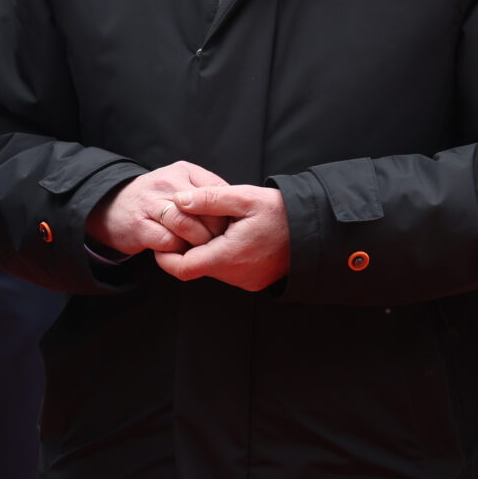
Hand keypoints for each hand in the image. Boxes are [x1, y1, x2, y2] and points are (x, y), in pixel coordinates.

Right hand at [87, 162, 227, 257]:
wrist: (110, 207)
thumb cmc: (155, 200)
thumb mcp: (180, 185)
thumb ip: (206, 192)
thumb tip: (236, 210)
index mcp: (183, 171)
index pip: (217, 190)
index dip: (227, 213)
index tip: (230, 228)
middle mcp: (167, 182)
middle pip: (205, 209)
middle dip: (216, 231)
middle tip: (218, 243)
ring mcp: (151, 203)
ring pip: (186, 225)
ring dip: (198, 242)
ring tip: (199, 249)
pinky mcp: (139, 225)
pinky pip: (168, 241)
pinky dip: (177, 250)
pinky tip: (178, 251)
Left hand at [152, 185, 291, 291]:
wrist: (316, 231)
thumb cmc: (282, 213)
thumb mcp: (244, 198)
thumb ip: (209, 198)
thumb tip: (178, 200)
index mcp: (227, 257)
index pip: (181, 268)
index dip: (165, 255)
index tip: (161, 239)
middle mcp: (235, 275)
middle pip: (196, 267)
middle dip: (187, 246)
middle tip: (188, 223)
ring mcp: (245, 281)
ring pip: (212, 268)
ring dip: (206, 249)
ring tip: (215, 224)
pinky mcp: (254, 280)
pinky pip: (229, 270)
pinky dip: (222, 254)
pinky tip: (231, 234)